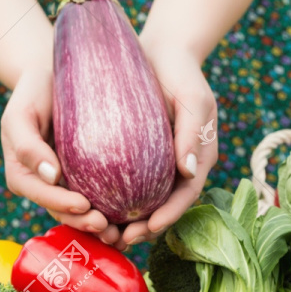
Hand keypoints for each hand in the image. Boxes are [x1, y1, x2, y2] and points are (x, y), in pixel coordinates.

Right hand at [1, 68, 111, 234]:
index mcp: (24, 176)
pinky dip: (112, 210)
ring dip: (99, 226)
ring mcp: (65, 184)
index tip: (83, 205)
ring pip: (80, 212)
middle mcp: (44, 186)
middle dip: (83, 223)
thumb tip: (51, 176)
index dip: (61, 204)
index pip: (41, 195)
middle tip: (107, 227)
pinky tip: (132, 217)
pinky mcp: (87, 178)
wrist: (53, 77)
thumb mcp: (20, 114)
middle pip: (62, 212)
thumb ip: (28, 145)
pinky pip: (98, 197)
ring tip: (120, 233)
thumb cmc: (33, 92)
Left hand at [109, 42, 218, 250]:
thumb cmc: (181, 72)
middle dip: (144, 228)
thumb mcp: (193, 98)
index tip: (148, 229)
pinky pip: (126, 185)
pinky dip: (113, 201)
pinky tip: (93, 210)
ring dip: (126, 222)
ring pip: (144, 202)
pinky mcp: (136, 158)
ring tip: (105, 235)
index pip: (185, 196)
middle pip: (163, 207)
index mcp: (198, 159)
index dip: (169, 216)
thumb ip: (193, 132)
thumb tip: (188, 171)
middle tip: (120, 240)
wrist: (161, 51)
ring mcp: (157, 164)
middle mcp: (178, 168)